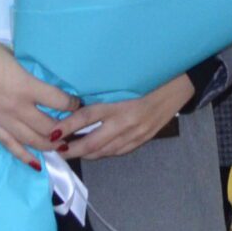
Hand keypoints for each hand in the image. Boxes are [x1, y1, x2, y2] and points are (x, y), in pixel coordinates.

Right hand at [0, 16, 79, 165]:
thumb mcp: (13, 56)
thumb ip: (27, 72)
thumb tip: (40, 80)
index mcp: (25, 85)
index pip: (59, 101)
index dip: (72, 104)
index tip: (77, 102)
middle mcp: (16, 107)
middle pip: (49, 128)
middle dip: (65, 130)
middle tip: (74, 129)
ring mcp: (1, 119)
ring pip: (33, 141)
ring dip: (50, 145)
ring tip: (61, 145)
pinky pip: (10, 146)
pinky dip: (25, 157)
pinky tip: (37, 164)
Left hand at [59, 76, 192, 160]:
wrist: (179, 86)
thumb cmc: (148, 77)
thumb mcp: (123, 81)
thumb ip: (103, 92)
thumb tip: (76, 101)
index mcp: (119, 104)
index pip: (87, 117)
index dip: (68, 126)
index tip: (52, 133)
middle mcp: (126, 123)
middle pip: (93, 143)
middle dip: (72, 150)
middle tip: (55, 151)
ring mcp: (136, 135)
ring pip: (105, 151)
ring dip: (86, 153)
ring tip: (70, 152)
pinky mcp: (143, 140)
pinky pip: (118, 152)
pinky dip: (103, 153)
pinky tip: (94, 151)